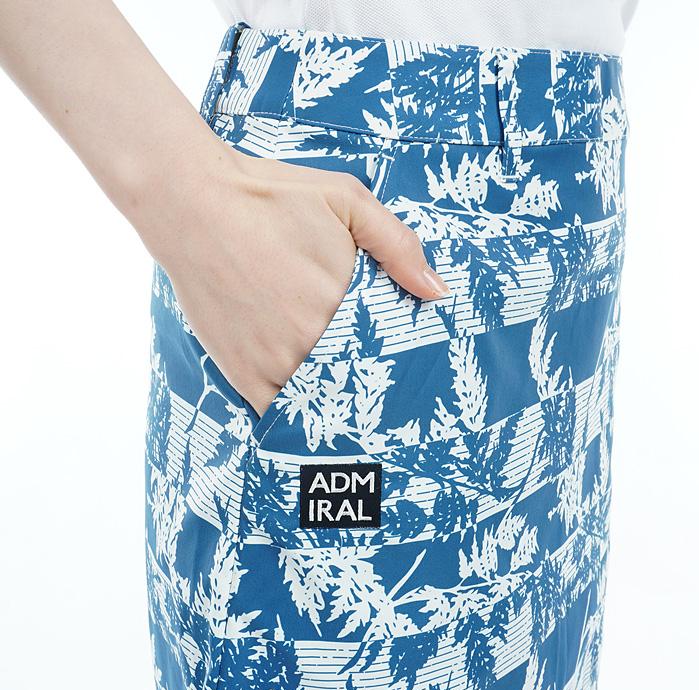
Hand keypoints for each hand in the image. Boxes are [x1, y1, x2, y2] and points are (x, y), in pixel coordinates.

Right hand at [146, 147, 449, 418]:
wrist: (191, 202)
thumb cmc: (270, 196)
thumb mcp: (346, 200)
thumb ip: (397, 245)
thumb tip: (437, 292)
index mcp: (343, 305)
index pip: (385, 353)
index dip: (395, 363)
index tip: (405, 375)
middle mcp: (310, 342)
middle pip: (353, 381)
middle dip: (366, 385)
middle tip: (383, 401)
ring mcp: (273, 362)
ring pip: (318, 401)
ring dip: (332, 403)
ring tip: (349, 413)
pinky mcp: (241, 372)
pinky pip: (276, 411)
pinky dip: (293, 413)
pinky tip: (306, 410)